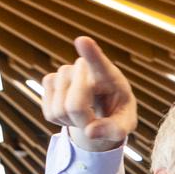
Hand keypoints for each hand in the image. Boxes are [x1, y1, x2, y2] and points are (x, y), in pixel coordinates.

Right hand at [41, 36, 137, 151]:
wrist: (103, 107)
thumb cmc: (118, 113)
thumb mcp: (125, 124)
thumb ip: (115, 130)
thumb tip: (89, 132)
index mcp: (109, 75)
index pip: (99, 63)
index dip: (90, 53)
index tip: (83, 41)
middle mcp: (83, 67)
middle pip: (74, 106)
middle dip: (84, 122)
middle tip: (96, 121)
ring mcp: (63, 72)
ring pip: (59, 111)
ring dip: (73, 122)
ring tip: (86, 114)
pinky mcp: (49, 81)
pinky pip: (50, 114)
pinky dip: (61, 122)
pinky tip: (72, 112)